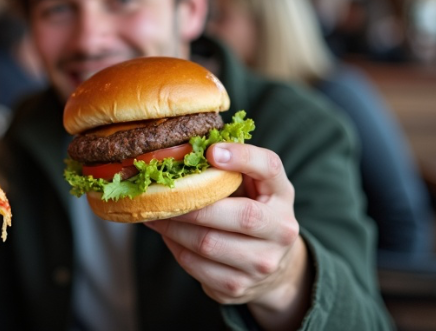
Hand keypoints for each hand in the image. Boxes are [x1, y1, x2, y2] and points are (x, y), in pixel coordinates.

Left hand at [144, 143, 310, 330]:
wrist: (274, 269)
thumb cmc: (254, 211)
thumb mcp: (255, 186)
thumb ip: (232, 165)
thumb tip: (185, 148)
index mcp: (282, 195)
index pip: (270, 168)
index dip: (243, 158)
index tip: (212, 151)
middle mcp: (281, 230)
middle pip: (238, 215)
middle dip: (192, 203)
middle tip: (161, 193)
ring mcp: (262, 264)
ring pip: (208, 244)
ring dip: (173, 227)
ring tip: (154, 213)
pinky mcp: (237, 288)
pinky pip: (196, 267)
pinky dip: (175, 247)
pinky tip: (166, 235)